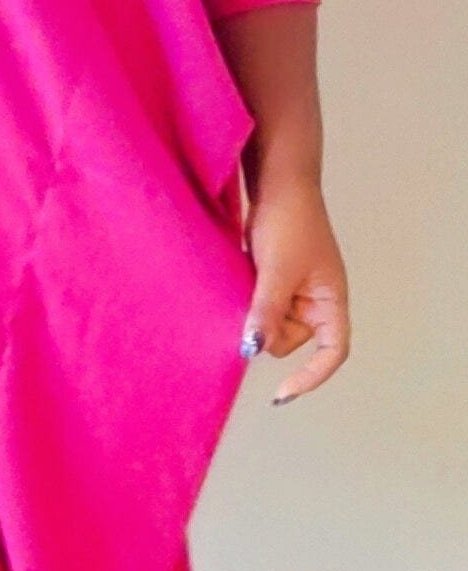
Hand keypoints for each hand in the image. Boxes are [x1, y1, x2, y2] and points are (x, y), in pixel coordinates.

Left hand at [240, 177, 350, 404]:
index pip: (332, 351)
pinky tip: (237, 281)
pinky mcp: (274, 276)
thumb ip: (266, 312)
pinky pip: (260, 303)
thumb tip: (252, 351)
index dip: (311, 376)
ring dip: (254, 313)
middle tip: (249, 302)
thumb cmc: (289, 220)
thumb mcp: (276, 270)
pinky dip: (248, 301)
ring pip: (271, 322)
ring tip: (245, 282)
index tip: (281, 392)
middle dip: (268, 330)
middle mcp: (316, 298)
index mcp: (331, 299)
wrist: (277, 177)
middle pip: (291, 340)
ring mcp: (295, 287)